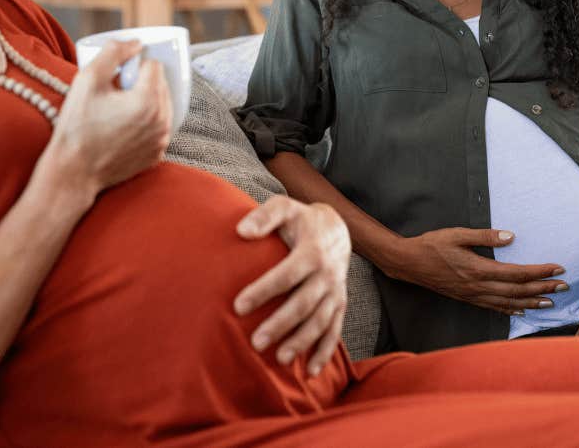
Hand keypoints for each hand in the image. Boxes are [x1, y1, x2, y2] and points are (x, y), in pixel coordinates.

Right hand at [40, 39, 172, 199]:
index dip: (134, 66)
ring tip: (117, 111)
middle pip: (160, 85)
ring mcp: (161, 140)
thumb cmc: (77, 126)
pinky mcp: (156, 155)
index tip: (116, 77)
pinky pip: (157, 127)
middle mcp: (162, 121)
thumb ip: (113, 52)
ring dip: (145, 102)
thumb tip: (136, 43)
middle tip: (114, 93)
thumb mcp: (87, 79)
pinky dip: (145, 122)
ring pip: (162, 106)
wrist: (73, 172)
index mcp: (148, 100)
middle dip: (141, 83)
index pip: (153, 66)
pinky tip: (123, 127)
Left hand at [232, 197, 349, 375]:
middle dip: (280, 324)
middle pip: (304, 304)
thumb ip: (264, 216)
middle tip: (255, 342)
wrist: (335, 228)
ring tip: (278, 358)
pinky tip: (309, 370)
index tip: (238, 306)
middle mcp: (327, 274)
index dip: (263, 290)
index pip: (286, 275)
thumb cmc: (300, 219)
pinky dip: (325, 351)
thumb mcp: (284, 207)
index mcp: (312, 251)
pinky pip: (335, 330)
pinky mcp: (340, 303)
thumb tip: (241, 231)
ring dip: (301, 341)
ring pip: (320, 321)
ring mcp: (335, 291)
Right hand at [391, 227, 567, 315]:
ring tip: (551, 301)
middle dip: (543, 288)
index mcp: (478, 269)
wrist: (409, 263)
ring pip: (509, 302)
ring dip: (532, 302)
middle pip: (518, 290)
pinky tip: (522, 309)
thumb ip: (484, 236)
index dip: (539, 271)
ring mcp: (473, 295)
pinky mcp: (467, 298)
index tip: (558, 267)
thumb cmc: (431, 245)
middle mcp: (479, 286)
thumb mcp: (456, 234)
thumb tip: (511, 237)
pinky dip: (511, 309)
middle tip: (564, 285)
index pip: (517, 273)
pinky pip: (494, 307)